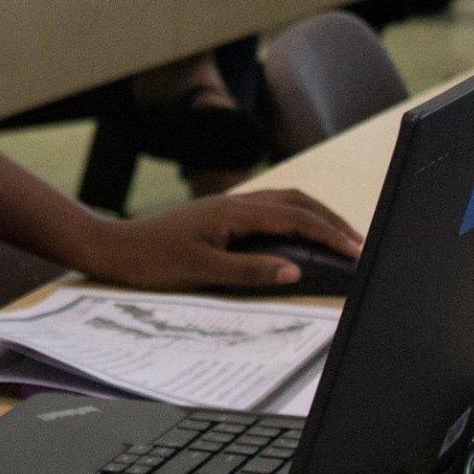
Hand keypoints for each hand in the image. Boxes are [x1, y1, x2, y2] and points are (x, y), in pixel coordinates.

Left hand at [77, 190, 363, 291]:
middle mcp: (235, 203)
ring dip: (314, 216)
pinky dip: (294, 218)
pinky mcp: (221, 215)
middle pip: (297, 201)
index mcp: (235, 212)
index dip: (329, 234)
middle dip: (331, 220)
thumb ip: (250, 270)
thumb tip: (295, 269)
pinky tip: (299, 236)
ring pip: (284, 202)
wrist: (114, 248)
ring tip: (338, 238)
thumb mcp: (202, 271)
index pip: (295, 218)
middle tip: (360, 242)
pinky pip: (269, 209)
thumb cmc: (152, 260)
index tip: (357, 250)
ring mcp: (228, 207)